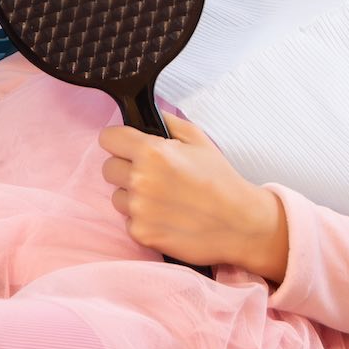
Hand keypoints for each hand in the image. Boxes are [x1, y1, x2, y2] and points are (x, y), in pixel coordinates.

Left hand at [98, 114, 288, 276]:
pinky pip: (128, 220)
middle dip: (126, 169)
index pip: (108, 138)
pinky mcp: (142, 234)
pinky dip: (143, 219)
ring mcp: (139, 209)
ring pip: (117, 196)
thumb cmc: (220, 179)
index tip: (131, 148)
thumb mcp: (198, 139)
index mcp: (151, 152)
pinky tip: (166, 216)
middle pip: (109, 168)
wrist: (241, 224)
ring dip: (132, 196)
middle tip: (153, 175)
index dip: (120, 141)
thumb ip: (165, 122)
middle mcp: (140, 180)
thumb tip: (144, 114)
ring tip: (163, 198)